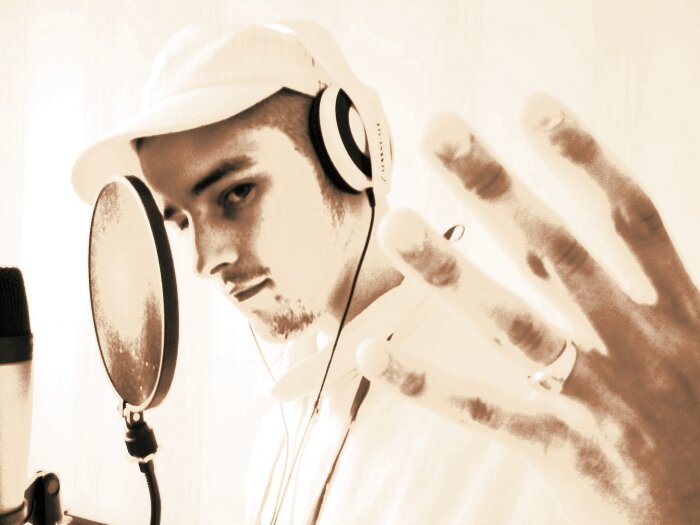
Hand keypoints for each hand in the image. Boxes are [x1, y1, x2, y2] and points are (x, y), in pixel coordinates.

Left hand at [356, 94, 699, 523]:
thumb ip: (656, 285)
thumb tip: (617, 223)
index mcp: (679, 312)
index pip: (631, 217)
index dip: (586, 158)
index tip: (533, 108)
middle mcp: (636, 345)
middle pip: (556, 252)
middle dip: (497, 188)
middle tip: (442, 132)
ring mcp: (597, 399)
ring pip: (514, 326)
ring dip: (452, 274)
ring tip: (398, 226)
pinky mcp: (562, 450)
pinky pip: (484, 412)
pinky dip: (426, 383)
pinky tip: (372, 353)